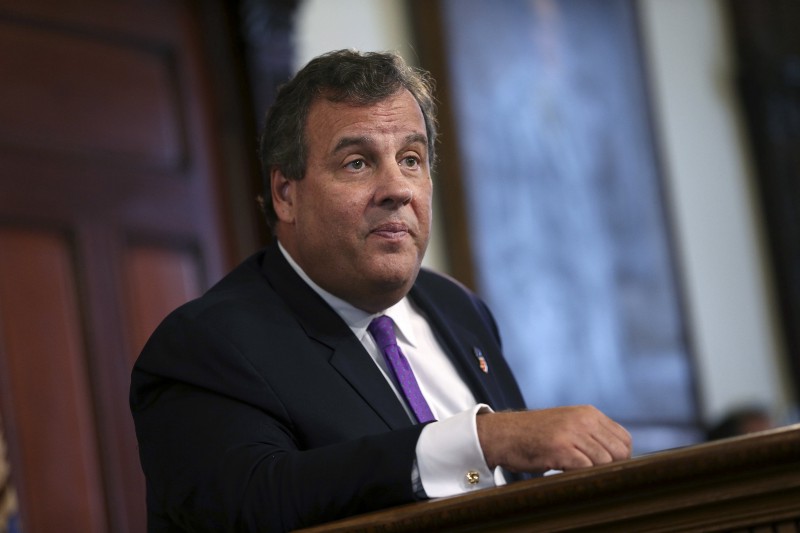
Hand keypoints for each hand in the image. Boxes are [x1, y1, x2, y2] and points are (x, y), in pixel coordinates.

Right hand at [476, 405, 631, 473]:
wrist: (502, 434)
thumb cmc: (534, 436)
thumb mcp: (567, 426)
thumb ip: (591, 435)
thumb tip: (618, 459)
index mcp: (588, 413)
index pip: (624, 439)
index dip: (620, 458)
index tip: (606, 468)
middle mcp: (583, 419)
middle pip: (619, 452)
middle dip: (612, 468)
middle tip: (593, 475)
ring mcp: (572, 432)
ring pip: (604, 462)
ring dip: (594, 473)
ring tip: (576, 473)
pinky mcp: (560, 448)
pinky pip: (586, 468)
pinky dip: (581, 476)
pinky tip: (566, 474)